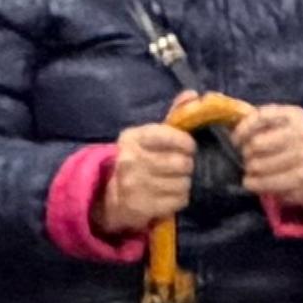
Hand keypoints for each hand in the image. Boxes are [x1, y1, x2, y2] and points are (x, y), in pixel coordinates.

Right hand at [94, 122, 200, 238]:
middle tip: (180, 168)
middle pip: (182, 163)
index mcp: (133, 138)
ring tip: (173, 182)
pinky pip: (178, 200)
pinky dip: (179, 199)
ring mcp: (133, 185)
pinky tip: (169, 196)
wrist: (110, 195)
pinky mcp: (140, 207)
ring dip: (183, 183)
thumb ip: (174, 114)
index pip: (172, 136)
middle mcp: (130, 160)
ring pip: (183, 183)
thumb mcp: (150, 135)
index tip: (187, 148)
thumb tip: (193, 95)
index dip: (187, 144)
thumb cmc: (139, 160)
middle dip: (186, 166)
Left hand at [232, 106, 302, 217]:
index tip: (235, 139)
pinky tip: (253, 180)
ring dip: (249, 169)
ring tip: (252, 168)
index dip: (242, 129)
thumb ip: (246, 114)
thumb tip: (210, 98)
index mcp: (294, 115)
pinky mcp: (302, 178)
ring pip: (258, 165)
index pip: (259, 117)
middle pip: (256, 144)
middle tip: (247, 156)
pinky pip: (265, 183)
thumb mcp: (272, 123)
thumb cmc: (282, 141)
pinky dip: (253, 183)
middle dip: (246, 152)